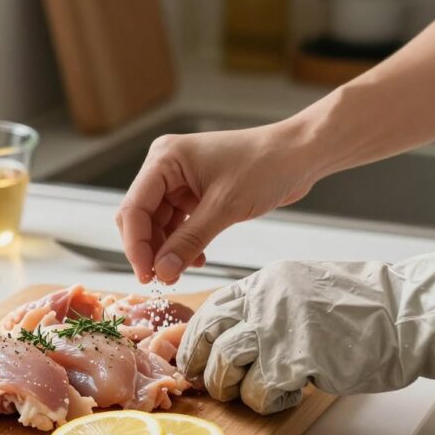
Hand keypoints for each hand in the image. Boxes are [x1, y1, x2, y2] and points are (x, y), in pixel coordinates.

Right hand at [115, 122, 318, 283]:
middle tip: (161, 279)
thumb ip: (189, 241)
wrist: (300, 154)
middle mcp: (166, 167)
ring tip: (180, 273)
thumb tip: (162, 272)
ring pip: (158, 224)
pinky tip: (197, 259)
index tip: (147, 275)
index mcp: (164, 159)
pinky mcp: (195, 193)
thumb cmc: (265, 166)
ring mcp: (180, 180)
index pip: (134, 207)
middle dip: (149, 249)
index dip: (136, 245)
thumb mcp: (225, 208)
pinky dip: (183, 244)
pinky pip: (178, 224)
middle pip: (141, 217)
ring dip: (167, 250)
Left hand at [177, 246, 434, 413]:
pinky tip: (289, 395)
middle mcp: (265, 301)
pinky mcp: (297, 359)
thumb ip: (267, 308)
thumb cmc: (364, 307)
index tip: (193, 360)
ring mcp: (278, 329)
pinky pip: (260, 391)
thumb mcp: (304, 290)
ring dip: (232, 389)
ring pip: (226, 364)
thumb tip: (234, 338)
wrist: (407, 312)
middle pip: (207, 335)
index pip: (211, 309)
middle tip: (211, 385)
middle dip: (201, 366)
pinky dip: (268, 403)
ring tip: (252, 393)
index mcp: (265, 283)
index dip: (195, 340)